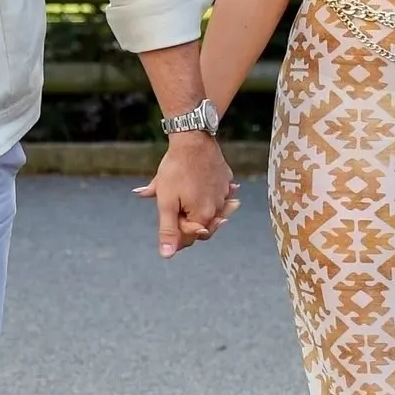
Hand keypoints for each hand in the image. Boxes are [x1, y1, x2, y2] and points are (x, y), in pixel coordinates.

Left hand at [132, 133, 240, 256]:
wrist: (192, 140)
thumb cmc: (176, 170)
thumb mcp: (166, 202)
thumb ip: (168, 230)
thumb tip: (167, 255)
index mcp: (204, 216)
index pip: (190, 237)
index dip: (175, 232)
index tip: (166, 216)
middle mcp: (219, 208)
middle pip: (202, 225)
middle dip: (187, 220)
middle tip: (175, 204)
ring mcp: (226, 193)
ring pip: (212, 209)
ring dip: (199, 207)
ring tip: (188, 196)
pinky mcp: (228, 179)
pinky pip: (220, 193)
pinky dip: (211, 194)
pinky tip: (202, 185)